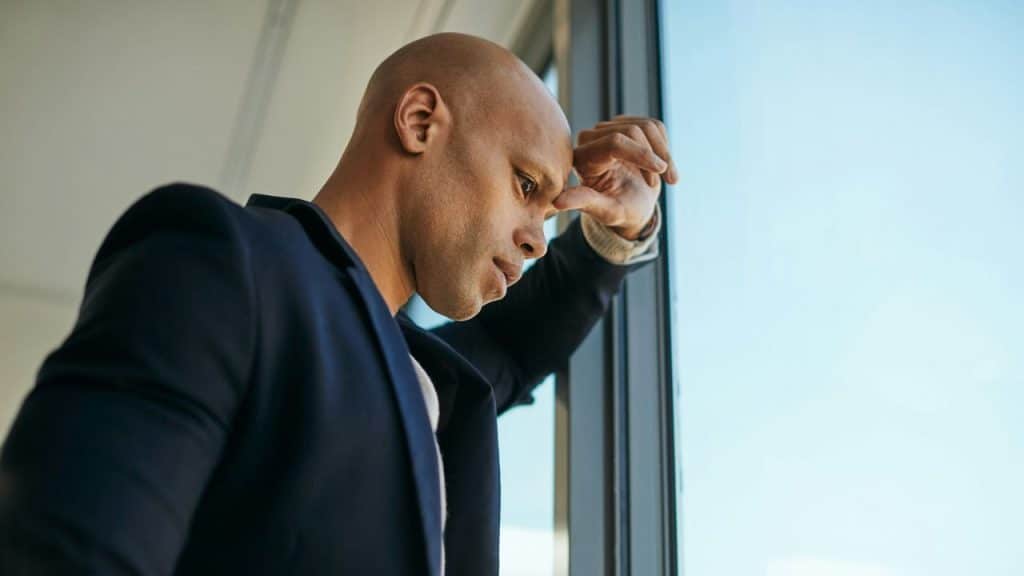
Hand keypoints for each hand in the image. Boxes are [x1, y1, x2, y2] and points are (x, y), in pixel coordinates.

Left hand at [554, 116, 678, 239]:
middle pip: (633, 131)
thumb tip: (557, 202)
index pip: (614, 142)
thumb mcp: (604, 212)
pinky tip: (664, 167)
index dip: (641, 154)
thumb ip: (584, 202)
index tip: (660, 170)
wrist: (634, 205)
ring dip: (663, 153)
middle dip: (653, 158)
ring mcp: (611, 128)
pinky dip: (666, 148)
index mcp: (583, 158)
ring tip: (666, 178)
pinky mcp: (627, 123)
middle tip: (660, 184)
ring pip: (647, 126)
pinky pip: (655, 126)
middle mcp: (592, 138)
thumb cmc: (618, 211)